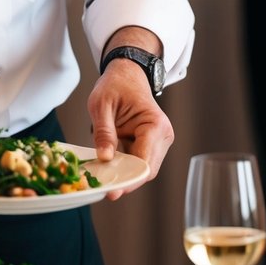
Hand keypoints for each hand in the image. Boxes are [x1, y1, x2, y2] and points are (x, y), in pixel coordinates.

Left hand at [86, 60, 173, 199]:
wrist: (127, 73)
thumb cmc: (116, 84)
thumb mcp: (102, 104)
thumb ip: (104, 132)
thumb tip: (104, 159)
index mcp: (155, 125)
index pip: (145, 161)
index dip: (129, 178)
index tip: (112, 191)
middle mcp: (163, 136)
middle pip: (146, 170)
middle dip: (126, 181)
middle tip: (103, 191)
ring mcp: (158, 142)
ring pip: (143, 169)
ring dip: (124, 175)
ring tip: (102, 181)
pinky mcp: (149, 145)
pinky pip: (137, 162)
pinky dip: (123, 168)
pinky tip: (108, 171)